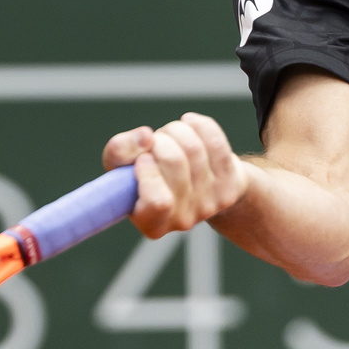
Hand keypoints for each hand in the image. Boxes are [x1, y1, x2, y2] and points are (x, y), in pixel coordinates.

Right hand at [101, 112, 251, 237]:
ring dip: (176, 130)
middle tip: (155, 143)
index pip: (158, 202)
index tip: (143, 159)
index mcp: (151, 223)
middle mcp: (183, 220)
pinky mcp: (230, 185)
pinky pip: (214, 140)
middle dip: (160, 140)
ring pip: (193, 147)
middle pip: (174, 162)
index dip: (148, 172)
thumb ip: (119, 152)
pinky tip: (190, 126)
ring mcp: (210, 204)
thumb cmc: (150, 176)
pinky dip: (198, 124)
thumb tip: (145, 137)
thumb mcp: (122, 168)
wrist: (192, 184)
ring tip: (171, 137)